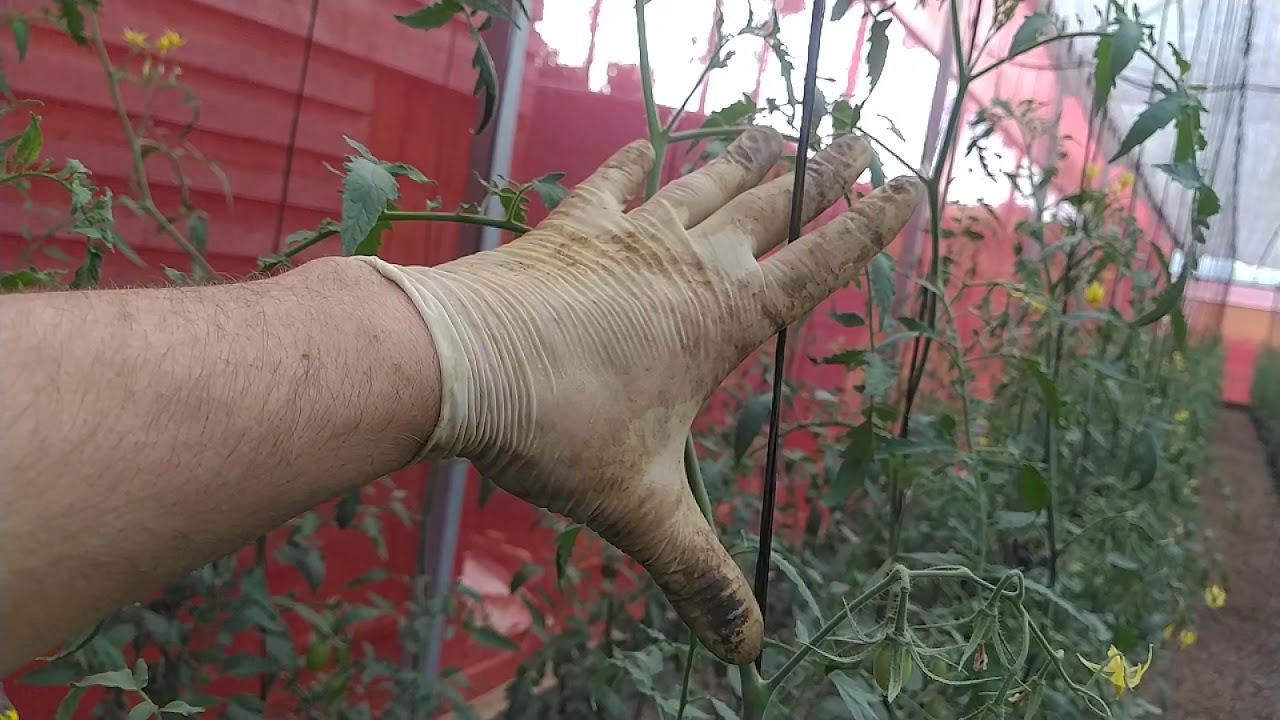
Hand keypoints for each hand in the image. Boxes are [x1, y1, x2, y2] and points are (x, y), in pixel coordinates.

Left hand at [361, 128, 921, 663]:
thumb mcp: (642, 509)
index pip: (818, 265)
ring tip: (776, 130)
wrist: (459, 363)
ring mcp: (628, 238)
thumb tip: (745, 650)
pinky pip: (613, 183)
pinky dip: (634, 164)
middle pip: (773, 206)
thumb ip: (697, 574)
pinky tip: (646, 147)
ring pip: (705, 182)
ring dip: (745, 158)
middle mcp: (686, 263)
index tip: (905, 185)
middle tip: (856, 137)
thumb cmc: (558, 430)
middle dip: (821, 173)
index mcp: (721, 320)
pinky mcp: (571, 230)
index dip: (867, 228)